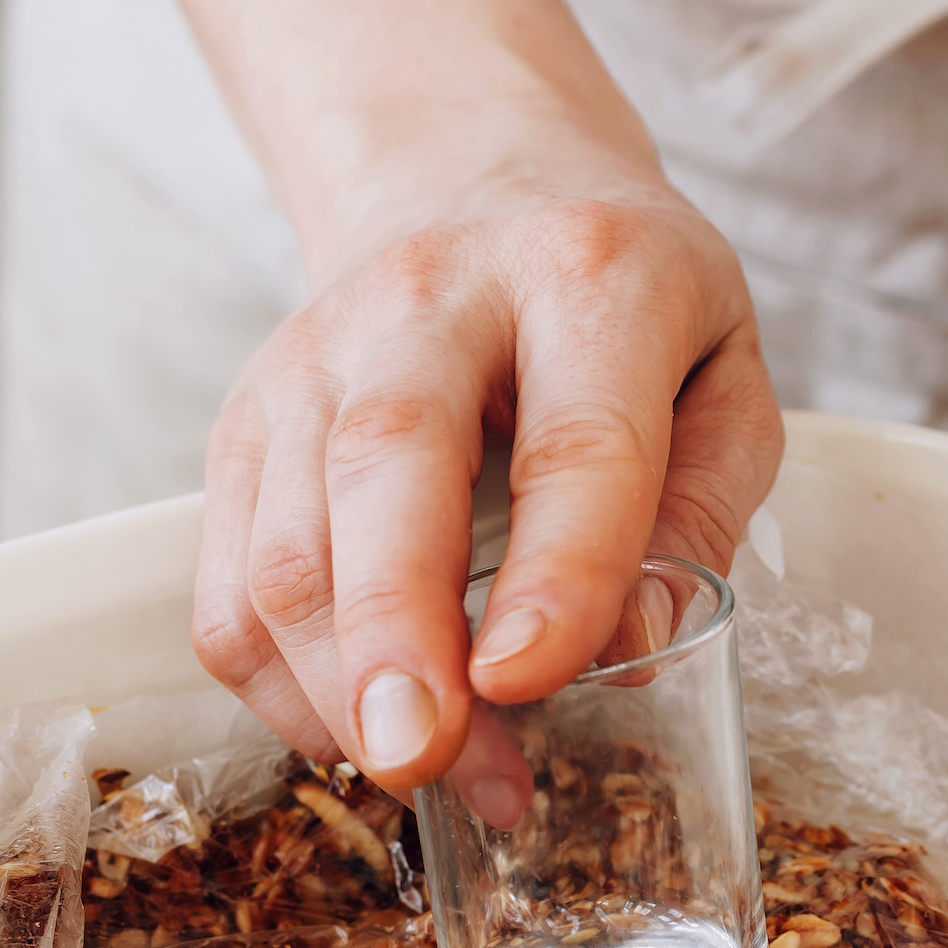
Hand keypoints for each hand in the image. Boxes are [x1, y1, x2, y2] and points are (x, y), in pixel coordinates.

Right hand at [191, 147, 782, 814]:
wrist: (467, 172)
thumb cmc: (615, 297)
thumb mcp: (721, 372)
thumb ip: (701, 507)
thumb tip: (630, 645)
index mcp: (588, 278)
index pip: (573, 439)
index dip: (554, 573)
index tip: (532, 681)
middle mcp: (430, 301)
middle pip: (382, 472)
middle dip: (391, 638)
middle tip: (420, 759)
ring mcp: (312, 362)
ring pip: (285, 547)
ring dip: (342, 693)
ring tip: (432, 776)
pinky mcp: (243, 427)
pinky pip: (226, 588)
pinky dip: (279, 688)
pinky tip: (354, 730)